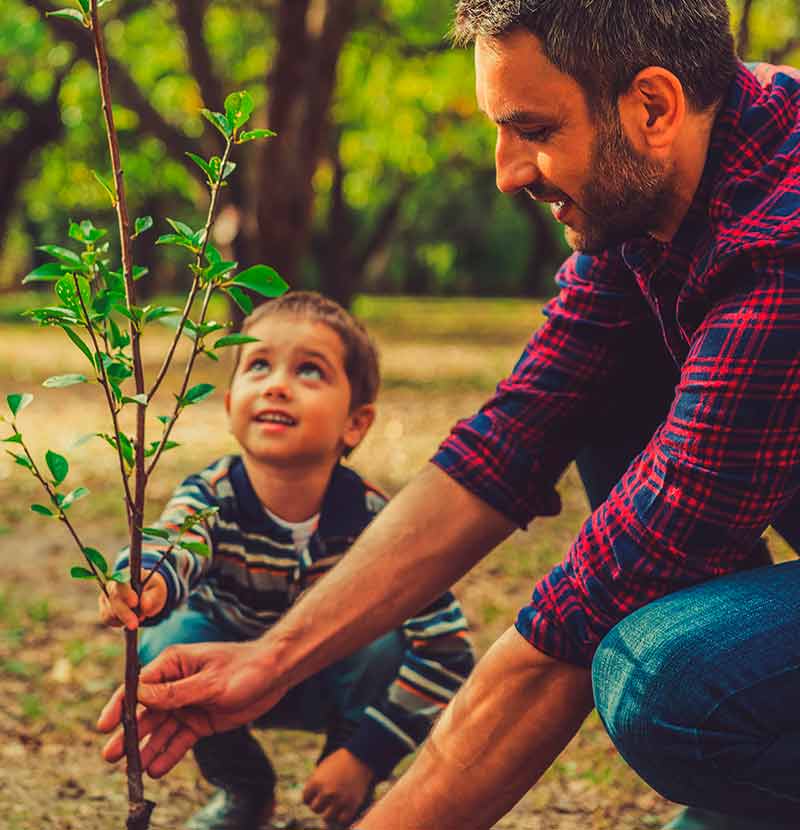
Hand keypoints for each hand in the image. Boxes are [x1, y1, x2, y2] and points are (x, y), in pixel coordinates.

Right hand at [96, 639, 287, 777]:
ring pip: (160, 730)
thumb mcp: (210, 682)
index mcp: (173, 664)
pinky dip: (168, 754)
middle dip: (129, 733)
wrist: (276, 674)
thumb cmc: (245, 667)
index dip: (119, 705)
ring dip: (146, 749)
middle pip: (145, 712)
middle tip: (110, 756)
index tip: (104, 725)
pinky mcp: (200, 721)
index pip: (138, 685)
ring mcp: (187, 704)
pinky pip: (179, 740)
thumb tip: (139, 694)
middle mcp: (175, 685)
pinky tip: (156, 770)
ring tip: (132, 770)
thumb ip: (176, 692)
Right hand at [98, 569, 166, 629]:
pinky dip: (118, 622)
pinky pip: (107, 618)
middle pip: (113, 598)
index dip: (126, 593)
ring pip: (108, 610)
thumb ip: (152, 596)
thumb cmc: (152, 589)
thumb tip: (144, 605)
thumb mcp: (157, 591)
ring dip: (122, 619)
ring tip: (139, 617)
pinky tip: (128, 620)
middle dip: (124, 613)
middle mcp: (112, 583)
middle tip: (135, 624)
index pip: (122, 582)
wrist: (147, 594)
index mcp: (126, 574)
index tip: (135, 603)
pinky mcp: (103, 608)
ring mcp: (105, 596)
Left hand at [303, 748, 374, 826]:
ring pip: (326, 818)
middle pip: (315, 809)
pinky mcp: (352, 805)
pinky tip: (343, 809)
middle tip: (327, 798)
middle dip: (320, 804)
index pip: (306, 799)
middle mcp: (326, 793)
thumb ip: (315, 784)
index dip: (311, 797)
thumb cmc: (340, 761)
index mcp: (316, 782)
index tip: (318, 793)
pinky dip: (341, 817)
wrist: (360, 756)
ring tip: (334, 805)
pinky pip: (342, 820)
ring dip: (329, 812)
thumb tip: (309, 802)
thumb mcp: (323, 768)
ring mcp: (339, 800)